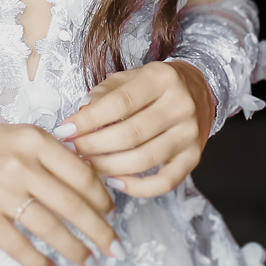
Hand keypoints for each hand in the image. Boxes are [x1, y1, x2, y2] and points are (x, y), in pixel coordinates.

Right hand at [0, 118, 119, 265]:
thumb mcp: (16, 135)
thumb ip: (48, 155)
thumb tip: (87, 180)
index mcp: (34, 140)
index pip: (82, 173)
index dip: (102, 197)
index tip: (112, 213)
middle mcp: (21, 164)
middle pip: (73, 204)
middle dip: (100, 231)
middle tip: (116, 249)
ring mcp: (0, 192)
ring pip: (50, 227)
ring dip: (74, 249)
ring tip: (89, 262)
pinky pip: (17, 245)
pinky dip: (37, 262)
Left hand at [55, 60, 215, 197]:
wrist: (200, 89)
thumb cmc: (155, 85)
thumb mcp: (130, 77)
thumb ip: (105, 93)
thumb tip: (81, 114)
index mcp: (161, 78)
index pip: (119, 103)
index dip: (88, 120)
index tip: (65, 130)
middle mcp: (179, 105)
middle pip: (130, 134)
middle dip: (93, 146)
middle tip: (72, 151)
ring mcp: (189, 134)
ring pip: (144, 160)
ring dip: (109, 167)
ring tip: (87, 166)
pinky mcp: (193, 158)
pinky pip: (164, 182)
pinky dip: (137, 187)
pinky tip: (115, 181)